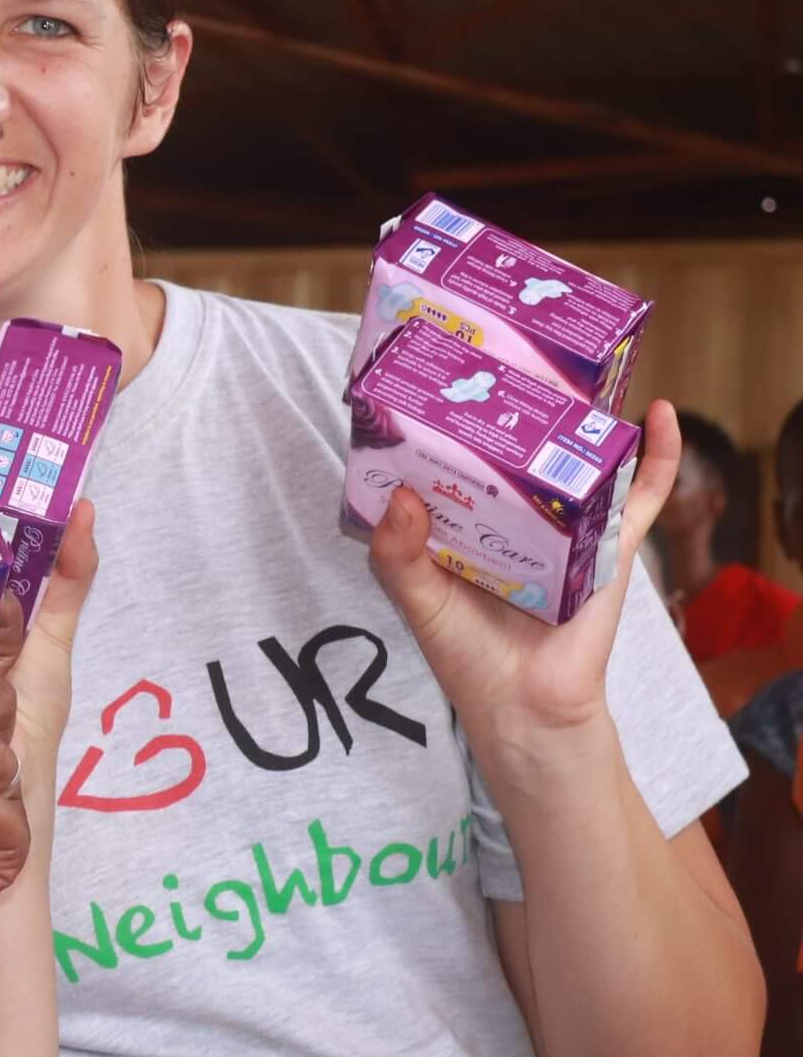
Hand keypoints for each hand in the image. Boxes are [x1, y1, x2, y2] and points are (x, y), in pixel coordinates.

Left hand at [367, 400, 679, 741]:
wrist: (524, 703)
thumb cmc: (464, 653)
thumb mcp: (417, 599)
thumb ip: (395, 553)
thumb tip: (403, 495)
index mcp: (462, 519)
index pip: (451, 457)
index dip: (443, 419)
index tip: (435, 372)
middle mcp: (513, 513)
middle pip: (515, 447)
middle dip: (514, 405)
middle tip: (508, 353)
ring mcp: (564, 523)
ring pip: (574, 460)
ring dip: (579, 418)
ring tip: (575, 369)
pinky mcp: (610, 544)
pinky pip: (640, 494)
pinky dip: (658, 456)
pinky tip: (661, 415)